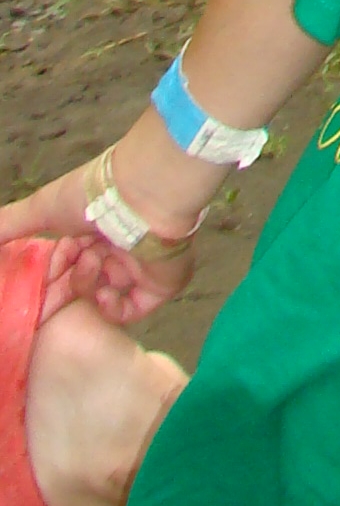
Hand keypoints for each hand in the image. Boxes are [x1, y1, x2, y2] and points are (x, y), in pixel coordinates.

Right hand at [0, 166, 192, 327]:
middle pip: (83, 284)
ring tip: (93, 263)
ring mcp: (139, 267)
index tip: (37, 281)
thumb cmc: (92, 196)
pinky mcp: (159, 284)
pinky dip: (112, 307)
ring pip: (101, 295)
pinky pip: (130, 310)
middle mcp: (117, 248)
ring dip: (88, 285)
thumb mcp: (41, 207)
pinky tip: (105, 290)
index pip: (67, 266)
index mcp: (94, 231)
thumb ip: (10, 225)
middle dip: (65, 286)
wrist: (143, 195)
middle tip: (58, 281)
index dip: (51, 275)